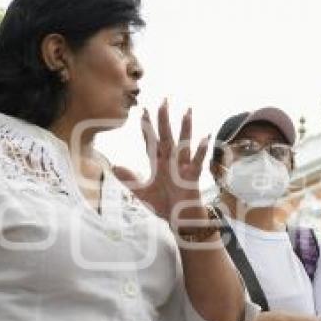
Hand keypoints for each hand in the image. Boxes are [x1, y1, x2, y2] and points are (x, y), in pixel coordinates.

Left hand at [113, 99, 209, 223]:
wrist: (180, 220)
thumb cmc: (164, 205)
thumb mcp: (142, 193)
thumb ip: (130, 180)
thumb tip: (115, 166)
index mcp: (159, 164)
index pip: (151, 142)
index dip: (147, 127)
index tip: (141, 111)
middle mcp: (171, 162)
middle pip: (166, 136)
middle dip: (164, 119)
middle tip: (163, 100)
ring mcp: (183, 167)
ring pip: (183, 144)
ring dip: (185, 128)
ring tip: (187, 111)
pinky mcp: (192, 177)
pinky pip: (197, 161)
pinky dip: (201, 150)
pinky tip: (205, 137)